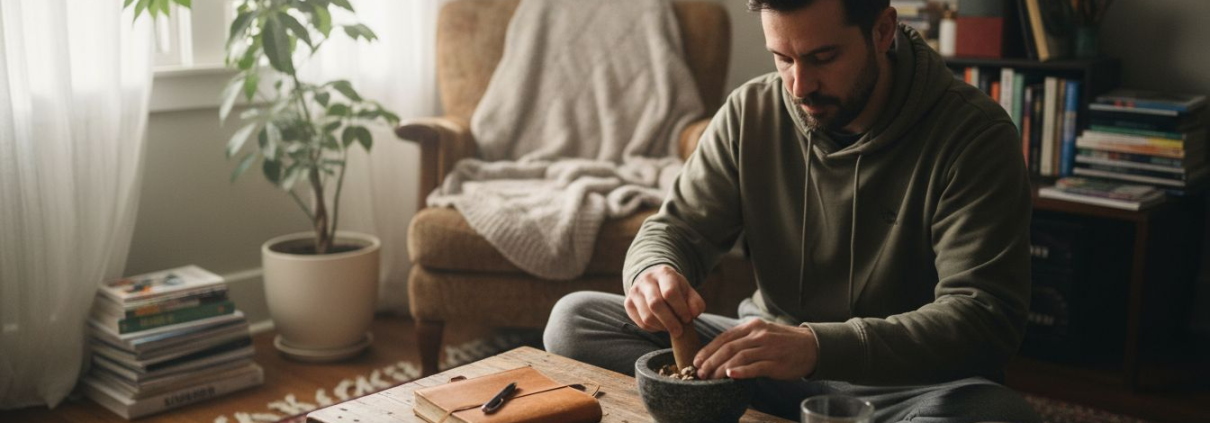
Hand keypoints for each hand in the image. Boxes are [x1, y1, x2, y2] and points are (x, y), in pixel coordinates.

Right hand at [624, 265, 705, 336]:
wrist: (653, 281)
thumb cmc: (674, 288)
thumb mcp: (688, 291)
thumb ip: (696, 303)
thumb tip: (693, 314)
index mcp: (664, 273)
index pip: (670, 292)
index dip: (680, 309)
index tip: (688, 318)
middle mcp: (646, 280)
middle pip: (655, 304)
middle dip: (670, 322)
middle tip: (679, 331)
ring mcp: (635, 291)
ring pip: (647, 316)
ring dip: (662, 327)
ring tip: (671, 328)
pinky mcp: (628, 303)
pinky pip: (641, 323)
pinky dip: (653, 329)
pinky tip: (661, 325)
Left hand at [693, 319, 818, 379]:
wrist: (812, 346)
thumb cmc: (783, 342)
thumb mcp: (762, 333)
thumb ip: (743, 340)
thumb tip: (719, 353)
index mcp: (752, 326)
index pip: (724, 337)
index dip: (708, 349)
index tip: (696, 360)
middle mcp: (758, 335)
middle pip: (728, 347)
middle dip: (710, 361)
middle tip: (699, 373)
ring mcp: (768, 348)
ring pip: (738, 357)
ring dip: (721, 368)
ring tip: (710, 377)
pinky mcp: (776, 363)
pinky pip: (755, 367)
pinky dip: (741, 371)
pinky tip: (730, 376)